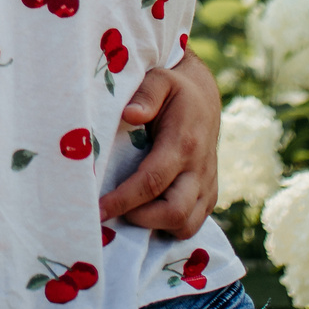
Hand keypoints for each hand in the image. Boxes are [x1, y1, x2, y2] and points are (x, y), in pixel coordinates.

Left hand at [99, 52, 218, 235]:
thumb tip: (129, 114)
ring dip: (154, 227)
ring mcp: (207, 186)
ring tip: (127, 213)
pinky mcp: (210, 196)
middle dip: (139, 220)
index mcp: (183, 143)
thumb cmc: (174, 91)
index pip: (152, 181)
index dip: (124, 200)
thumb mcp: (160, 80)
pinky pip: (192, 225)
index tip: (99, 210)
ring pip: (185, 225)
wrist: (205, 100)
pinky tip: (146, 215)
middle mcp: (199, 170)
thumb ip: (146, 96)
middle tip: (111, 213)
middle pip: (173, 213)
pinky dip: (167, 227)